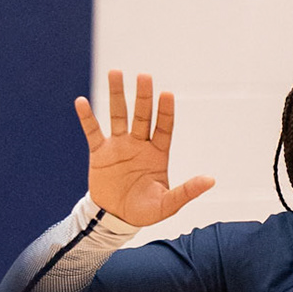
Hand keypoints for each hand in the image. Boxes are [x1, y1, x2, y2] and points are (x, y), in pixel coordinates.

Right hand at [76, 70, 214, 226]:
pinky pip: (93, 131)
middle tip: (144, 76)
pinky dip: (87, 117)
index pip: (164, 127)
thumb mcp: (168, 204)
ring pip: (118, 115)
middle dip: (143, 96)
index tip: (167, 94)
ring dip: (117, 95)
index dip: (165, 111)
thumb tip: (211, 180)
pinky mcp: (100, 153)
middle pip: (142, 115)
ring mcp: (119, 146)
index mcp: (158, 154)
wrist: (115, 219)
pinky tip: (81, 101)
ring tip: (116, 73)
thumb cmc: (145, 210)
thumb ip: (187, 191)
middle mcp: (139, 144)